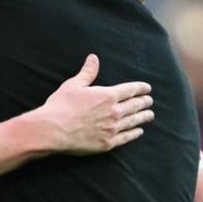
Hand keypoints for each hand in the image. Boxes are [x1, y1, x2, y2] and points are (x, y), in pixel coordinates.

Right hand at [37, 54, 153, 154]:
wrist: (53, 130)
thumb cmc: (61, 106)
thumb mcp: (74, 85)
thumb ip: (87, 72)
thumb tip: (93, 58)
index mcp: (107, 95)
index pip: (130, 90)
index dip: (141, 88)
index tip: (147, 88)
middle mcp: (114, 112)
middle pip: (135, 105)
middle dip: (144, 102)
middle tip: (150, 101)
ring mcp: (112, 129)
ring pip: (134, 121)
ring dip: (143, 117)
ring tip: (150, 115)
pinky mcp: (108, 143)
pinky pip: (126, 137)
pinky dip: (135, 133)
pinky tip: (139, 131)